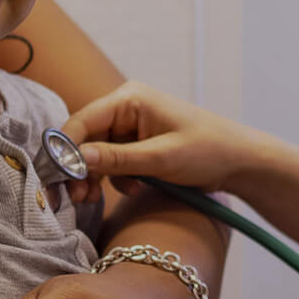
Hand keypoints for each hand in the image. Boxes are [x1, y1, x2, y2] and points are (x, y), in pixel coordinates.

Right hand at [62, 80, 288, 193]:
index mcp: (130, 99)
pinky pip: (113, 161)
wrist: (240, 162)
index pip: (82, 120)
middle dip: (78, 168)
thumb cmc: (208, 151)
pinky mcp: (138, 144)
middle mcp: (127, 108)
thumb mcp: (161, 158)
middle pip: (85, 138)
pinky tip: (130, 190)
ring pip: (96, 153)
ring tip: (92, 200)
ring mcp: (132, 126)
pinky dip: (115, 178)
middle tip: (76, 198)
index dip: (65, 148)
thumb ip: (117, 159)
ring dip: (94, 177)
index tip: (58, 178)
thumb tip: (75, 159)